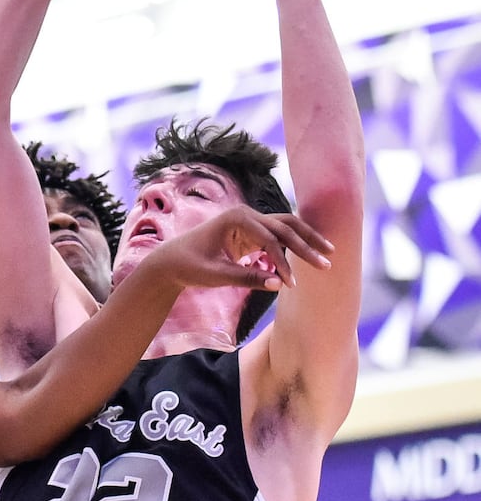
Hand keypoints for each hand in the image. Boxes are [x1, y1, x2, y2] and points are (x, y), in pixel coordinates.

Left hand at [135, 205, 334, 292]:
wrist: (172, 260)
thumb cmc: (190, 266)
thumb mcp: (215, 275)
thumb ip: (246, 278)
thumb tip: (278, 285)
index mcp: (235, 218)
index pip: (270, 239)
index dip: (283, 262)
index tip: (291, 285)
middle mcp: (245, 214)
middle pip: (285, 226)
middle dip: (307, 245)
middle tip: (327, 264)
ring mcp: (250, 221)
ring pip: (286, 227)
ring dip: (307, 240)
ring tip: (328, 254)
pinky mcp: (252, 232)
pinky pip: (279, 237)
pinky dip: (295, 246)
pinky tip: (311, 257)